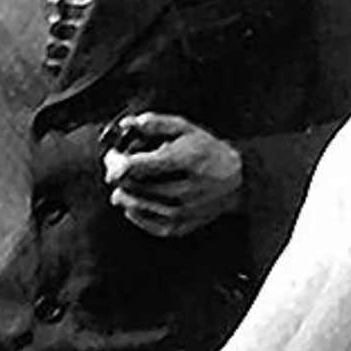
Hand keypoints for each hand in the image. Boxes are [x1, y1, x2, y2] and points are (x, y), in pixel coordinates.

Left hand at [102, 112, 242, 236]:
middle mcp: (184, 189)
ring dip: (124, 194)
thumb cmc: (208, 151)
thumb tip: (127, 124)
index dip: (116, 162)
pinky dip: (135, 212)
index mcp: (183, 161)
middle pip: (133, 187)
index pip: (135, 167)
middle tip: (118, 168)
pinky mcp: (181, 227)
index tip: (113, 157)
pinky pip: (147, 223)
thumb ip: (154, 123)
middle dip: (118, 176)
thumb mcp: (185, 128)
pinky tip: (135, 203)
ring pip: (137, 206)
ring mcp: (183, 211)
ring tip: (125, 184)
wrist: (237, 179)